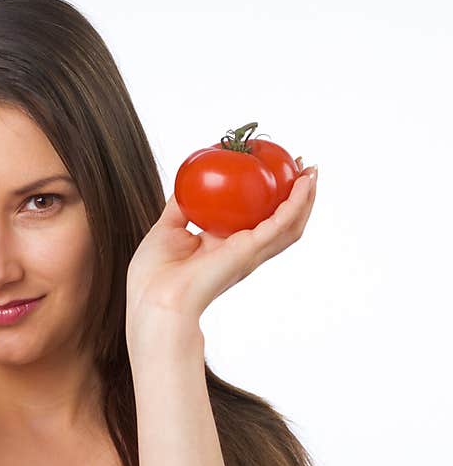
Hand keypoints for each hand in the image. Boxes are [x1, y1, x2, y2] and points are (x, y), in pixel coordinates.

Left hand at [126, 158, 317, 330]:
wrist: (154, 298)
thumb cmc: (154, 274)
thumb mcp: (167, 229)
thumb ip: (179, 206)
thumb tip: (186, 182)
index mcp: (224, 246)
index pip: (254, 219)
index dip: (268, 198)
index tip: (275, 171)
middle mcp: (242, 251)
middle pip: (280, 222)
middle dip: (296, 196)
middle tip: (302, 168)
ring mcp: (249, 253)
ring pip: (289, 225)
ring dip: (305, 198)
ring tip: (312, 172)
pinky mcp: (250, 251)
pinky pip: (280, 224)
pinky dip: (295, 204)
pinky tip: (302, 184)